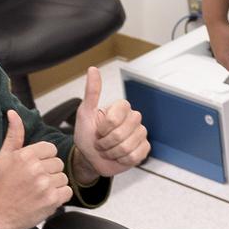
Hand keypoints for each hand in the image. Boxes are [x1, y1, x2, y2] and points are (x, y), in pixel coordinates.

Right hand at [0, 109, 72, 228]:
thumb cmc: (1, 185)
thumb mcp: (4, 157)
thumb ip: (13, 134)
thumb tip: (13, 113)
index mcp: (26, 156)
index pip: (51, 149)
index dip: (44, 158)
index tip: (33, 167)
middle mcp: (36, 169)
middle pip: (58, 163)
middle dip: (49, 171)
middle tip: (34, 181)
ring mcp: (45, 185)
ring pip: (63, 177)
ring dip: (54, 184)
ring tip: (38, 190)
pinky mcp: (52, 200)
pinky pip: (67, 191)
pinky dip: (59, 196)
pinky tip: (45, 198)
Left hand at [72, 67, 149, 181]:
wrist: (91, 157)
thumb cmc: (87, 135)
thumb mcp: (85, 113)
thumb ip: (92, 91)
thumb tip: (93, 69)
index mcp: (121, 108)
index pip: (115, 118)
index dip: (103, 128)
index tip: (97, 130)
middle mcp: (134, 118)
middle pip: (122, 134)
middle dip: (106, 142)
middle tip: (102, 142)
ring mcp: (141, 134)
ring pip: (128, 147)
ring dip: (112, 152)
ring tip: (108, 149)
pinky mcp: (144, 149)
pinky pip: (136, 156)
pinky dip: (122, 160)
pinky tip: (118, 156)